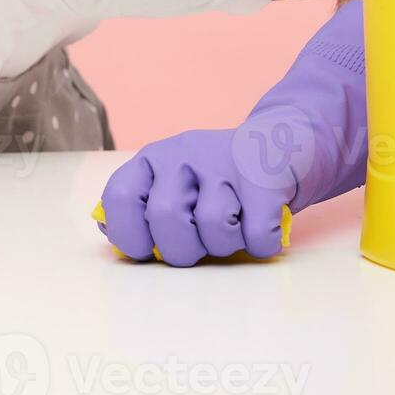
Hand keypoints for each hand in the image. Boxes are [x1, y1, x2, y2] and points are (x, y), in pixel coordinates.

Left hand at [97, 0, 366, 266]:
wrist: (284, 143)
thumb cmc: (219, 182)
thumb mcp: (173, 186)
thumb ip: (141, 209)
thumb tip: (110, 233)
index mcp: (151, 160)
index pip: (120, 198)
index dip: (129, 234)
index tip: (147, 251)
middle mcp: (182, 154)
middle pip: (166, 218)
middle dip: (182, 249)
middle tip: (199, 247)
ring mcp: (224, 161)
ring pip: (214, 227)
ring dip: (226, 246)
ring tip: (233, 230)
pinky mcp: (265, 176)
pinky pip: (257, 234)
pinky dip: (261, 244)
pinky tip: (262, 229)